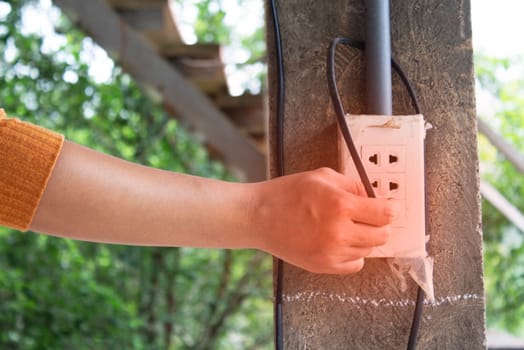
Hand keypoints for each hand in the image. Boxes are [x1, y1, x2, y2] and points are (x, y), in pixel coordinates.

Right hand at [250, 167, 393, 273]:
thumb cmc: (287, 193)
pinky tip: (340, 242)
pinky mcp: (323, 266)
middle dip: (377, 224)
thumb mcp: (321, 176)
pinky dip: (353, 254)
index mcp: (340, 205)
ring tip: (346, 227)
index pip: (385, 214)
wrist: (259, 217)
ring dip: (363, 239)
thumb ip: (352, 185)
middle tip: (366, 217)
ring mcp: (331, 253)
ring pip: (369, 251)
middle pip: (381, 236)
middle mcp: (339, 232)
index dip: (388, 209)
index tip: (386, 208)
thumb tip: (372, 197)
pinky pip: (354, 265)